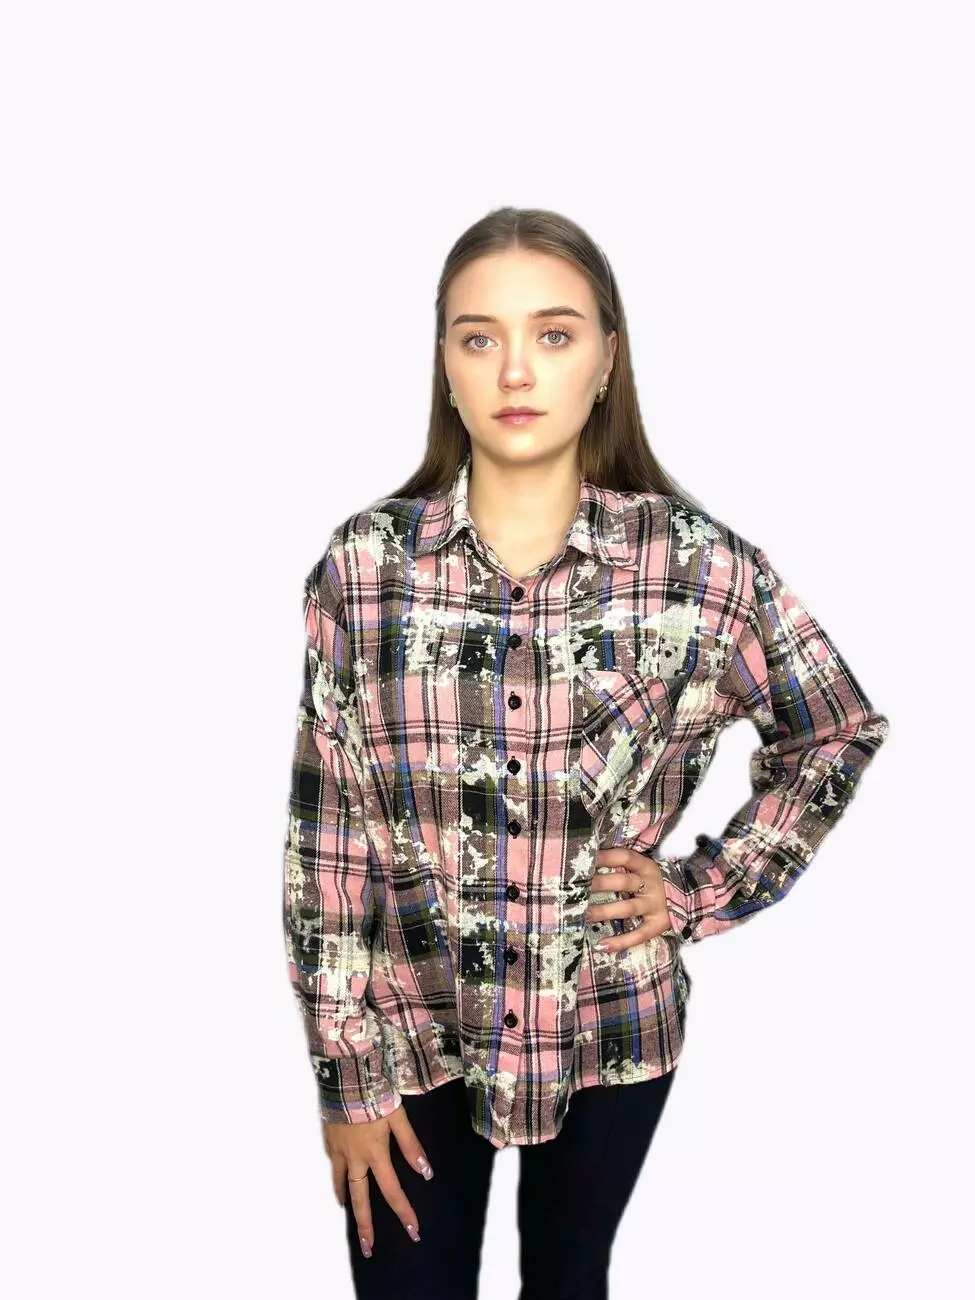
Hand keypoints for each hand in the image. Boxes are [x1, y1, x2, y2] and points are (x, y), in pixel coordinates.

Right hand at [323, 1103, 434, 1257]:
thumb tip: (425, 1172)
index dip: (403, 1212)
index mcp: (375, 1154)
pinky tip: (339, 1175)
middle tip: (368, 1248)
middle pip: (361, 1199)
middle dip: (365, 1226)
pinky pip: (333, 1164)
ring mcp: (338, 1151)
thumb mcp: (398, 1117)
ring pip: (341, 1183)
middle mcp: (355, 1159)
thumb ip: (410, 1144)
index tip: (413, 1232)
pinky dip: (337, 1174)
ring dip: (346, 1200)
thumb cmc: (374, 1096)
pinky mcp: (328, 1139)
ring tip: (348, 1211)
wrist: (344, 1079)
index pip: (392, 1191)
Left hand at [585, 846, 672, 950]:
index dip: (606, 857)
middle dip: (601, 883)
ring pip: (627, 908)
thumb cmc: (651, 881)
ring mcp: (655, 906)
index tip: (586, 858)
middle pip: (624, 882)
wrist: (686, 896)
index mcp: (646, 866)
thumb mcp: (642, 868)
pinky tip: (602, 945)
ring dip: (605, 911)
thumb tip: (589, 862)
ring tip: (584, 914)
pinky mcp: (657, 925)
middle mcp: (651, 885)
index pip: (625, 857)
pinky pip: (638, 935)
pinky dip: (620, 941)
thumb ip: (621, 865)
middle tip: (579, 887)